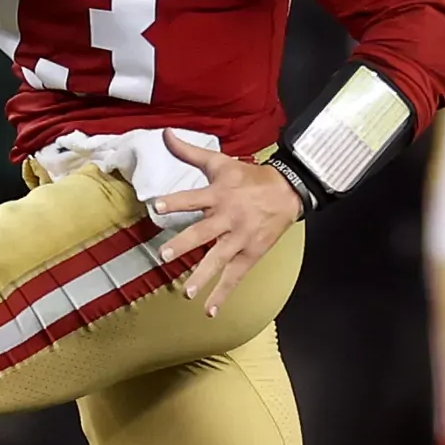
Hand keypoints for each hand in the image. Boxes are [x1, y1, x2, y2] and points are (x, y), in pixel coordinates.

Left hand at [153, 131, 303, 317]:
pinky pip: (235, 276)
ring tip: (186, 292)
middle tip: (164, 255)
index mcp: (219, 193)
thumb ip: (190, 152)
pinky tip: (210, 311)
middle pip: (204, 232)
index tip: (157, 206)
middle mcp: (228, 216)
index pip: (194, 198)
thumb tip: (165, 133)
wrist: (287, 192)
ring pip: (219, 258)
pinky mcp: (250, 253)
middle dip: (185, 244)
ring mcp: (240, 237)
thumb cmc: (248, 177)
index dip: (176, 202)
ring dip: (203, 276)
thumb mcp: (220, 162)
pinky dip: (223, 294)